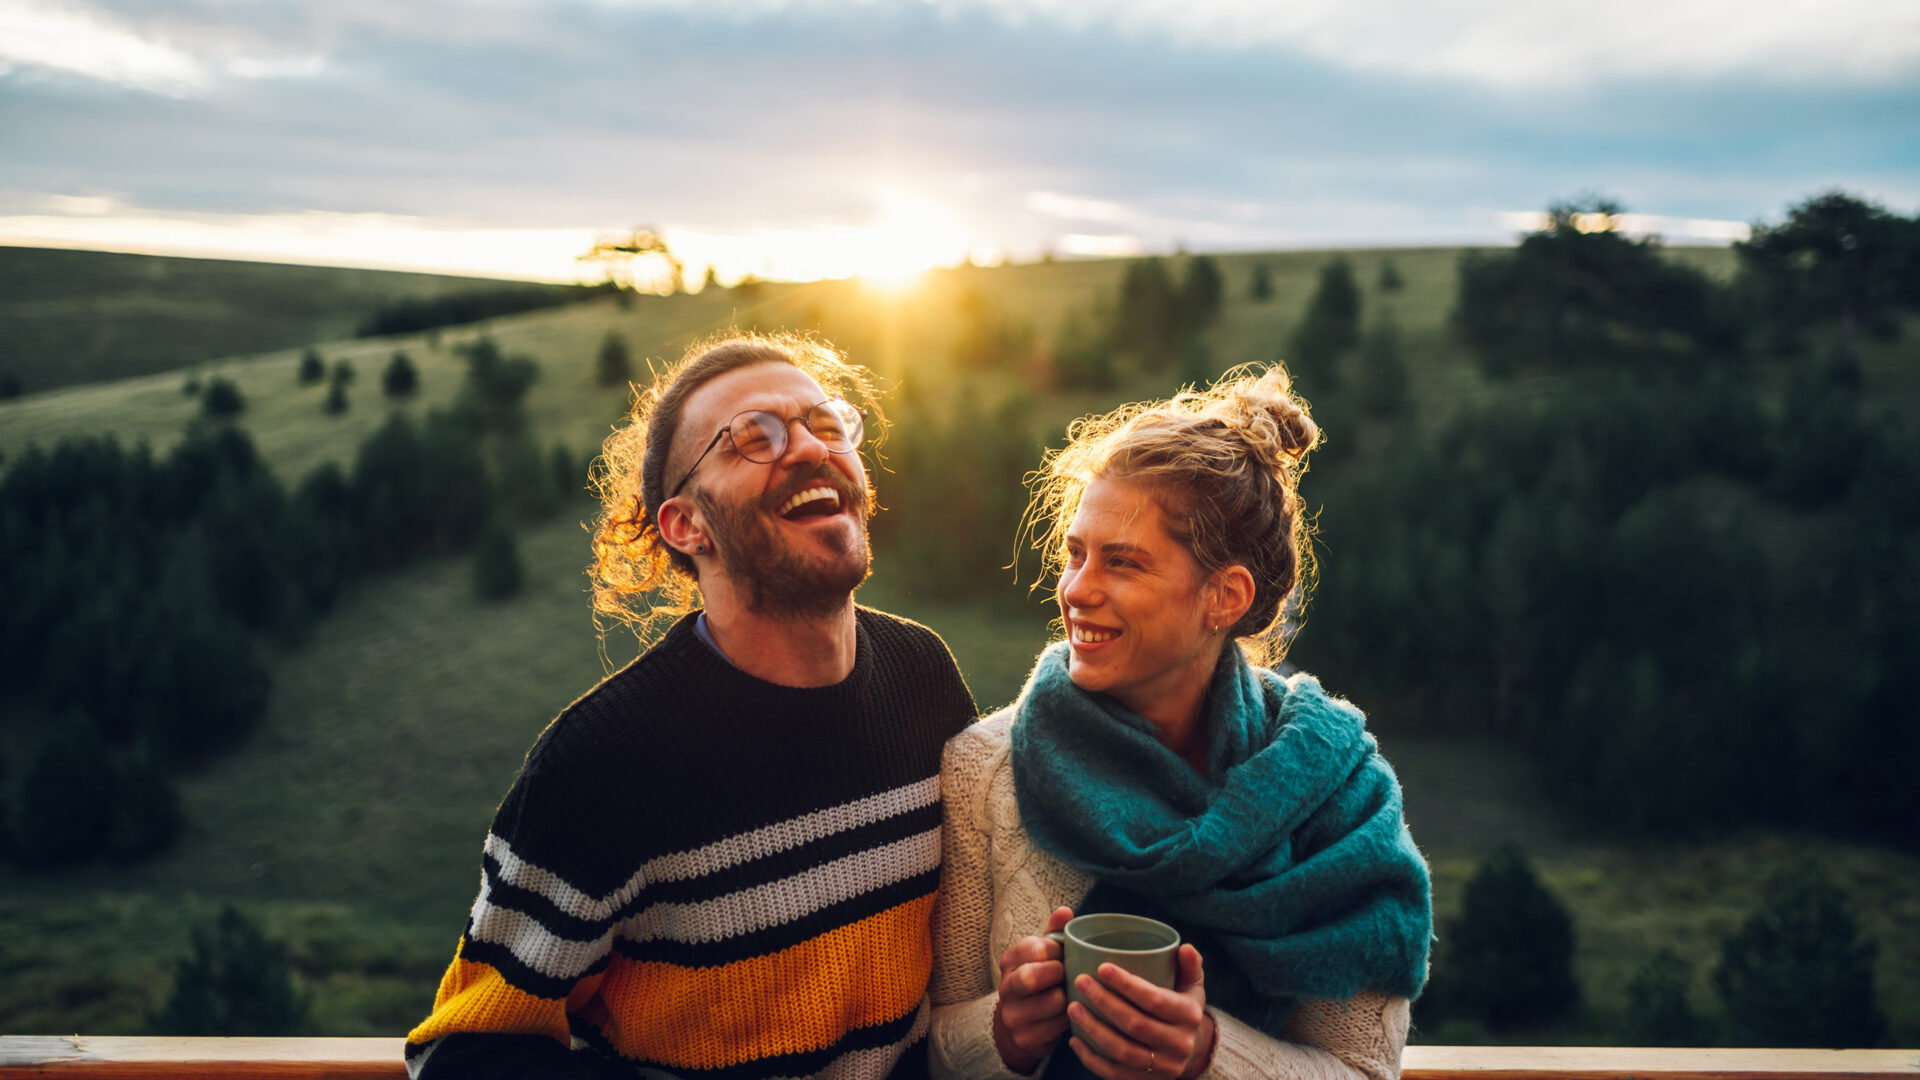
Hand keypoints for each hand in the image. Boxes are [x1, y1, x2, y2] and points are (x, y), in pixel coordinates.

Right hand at [992, 906, 1073, 1072]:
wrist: (1018, 1024)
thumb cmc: (1038, 981)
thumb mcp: (1042, 955)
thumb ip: (1054, 933)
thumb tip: (1065, 911)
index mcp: (1011, 960)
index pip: (1035, 948)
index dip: (1056, 951)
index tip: (1063, 955)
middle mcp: (1007, 987)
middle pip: (1031, 977)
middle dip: (1057, 975)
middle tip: (1067, 976)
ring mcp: (1013, 1015)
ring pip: (1051, 1003)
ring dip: (1068, 999)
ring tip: (1070, 996)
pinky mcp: (1025, 1038)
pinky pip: (1057, 1028)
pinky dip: (1068, 1020)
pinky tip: (1067, 1015)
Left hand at [1066, 943, 1215, 1079]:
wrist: (1193, 1052)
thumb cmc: (1183, 1009)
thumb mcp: (1192, 986)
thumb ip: (1189, 964)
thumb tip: (1183, 947)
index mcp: (1189, 1016)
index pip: (1156, 1000)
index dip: (1128, 985)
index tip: (1102, 967)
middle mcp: (1180, 1044)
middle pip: (1135, 1025)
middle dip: (1104, 1002)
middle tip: (1080, 982)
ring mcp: (1163, 1068)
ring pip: (1122, 1051)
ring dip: (1093, 1029)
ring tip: (1073, 1007)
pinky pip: (1114, 1074)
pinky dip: (1091, 1058)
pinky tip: (1074, 1039)